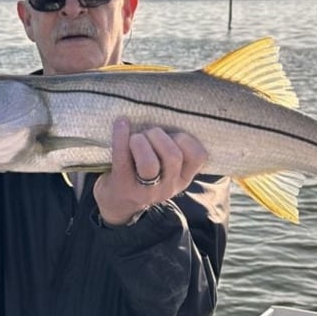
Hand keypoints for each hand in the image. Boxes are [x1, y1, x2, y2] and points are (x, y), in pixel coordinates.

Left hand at [93, 118, 207, 225]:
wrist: (118, 202)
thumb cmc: (145, 174)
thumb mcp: (169, 169)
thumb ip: (175, 148)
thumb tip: (172, 113)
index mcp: (183, 178)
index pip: (198, 156)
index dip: (185, 138)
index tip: (172, 135)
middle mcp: (168, 186)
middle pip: (173, 156)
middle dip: (159, 136)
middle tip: (148, 134)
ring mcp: (145, 190)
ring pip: (149, 164)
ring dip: (141, 141)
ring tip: (135, 138)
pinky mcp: (123, 186)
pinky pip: (122, 158)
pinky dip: (120, 136)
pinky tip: (121, 124)